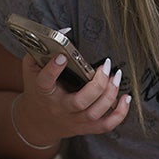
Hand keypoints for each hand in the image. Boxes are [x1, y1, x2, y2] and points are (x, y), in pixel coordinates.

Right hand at [14, 53, 131, 145]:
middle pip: (79, 102)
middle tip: (106, 65)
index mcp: (43, 92)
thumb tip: (65, 30)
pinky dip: (120, 114)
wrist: (39, 121)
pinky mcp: (85, 127)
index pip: (45, 82)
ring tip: (116, 76)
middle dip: (97, 84)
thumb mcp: (32, 68)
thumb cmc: (37, 88)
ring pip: (95, 113)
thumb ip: (41, 49)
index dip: (53, 69)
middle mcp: (59, 108)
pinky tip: (125, 97)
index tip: (62, 56)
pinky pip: (106, 125)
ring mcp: (74, 120)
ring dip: (110, 95)